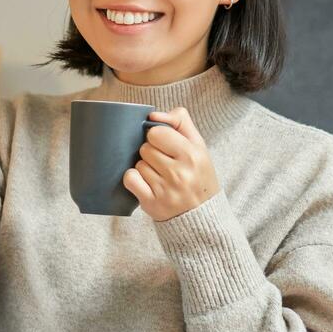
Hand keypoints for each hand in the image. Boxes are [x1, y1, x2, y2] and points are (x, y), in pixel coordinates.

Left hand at [122, 107, 219, 221]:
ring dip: (146, 168)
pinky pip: (130, 179)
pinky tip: (147, 183)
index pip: (157, 132)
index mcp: (192, 155)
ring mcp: (165, 190)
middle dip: (152, 153)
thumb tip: (153, 115)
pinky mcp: (151, 203)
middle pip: (145, 148)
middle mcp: (179, 173)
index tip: (166, 145)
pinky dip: (135, 179)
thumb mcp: (198, 146)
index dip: (158, 137)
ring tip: (160, 176)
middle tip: (165, 163)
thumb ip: (180, 122)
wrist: (202, 216)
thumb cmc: (198, 175)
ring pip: (139, 163)